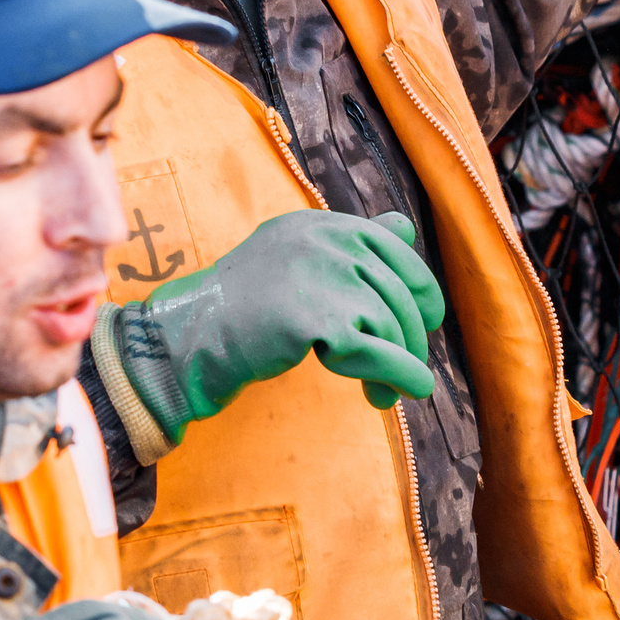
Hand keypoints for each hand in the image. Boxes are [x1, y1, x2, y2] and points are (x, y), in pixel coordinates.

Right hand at [119, 210, 441, 446]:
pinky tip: (399, 393)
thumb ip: (350, 242)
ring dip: (398, 365)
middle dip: (410, 338)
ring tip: (382, 394)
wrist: (195, 334)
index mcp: (325, 225)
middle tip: (407, 369)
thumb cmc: (245, 302)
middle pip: (399, 294)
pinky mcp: (320, 319)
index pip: (397, 252)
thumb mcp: (296, 254)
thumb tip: (406, 225)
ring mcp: (325, 276)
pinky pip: (379, 353)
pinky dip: (398, 376)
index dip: (420, 292)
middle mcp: (328, 241)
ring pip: (391, 327)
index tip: (425, 322)